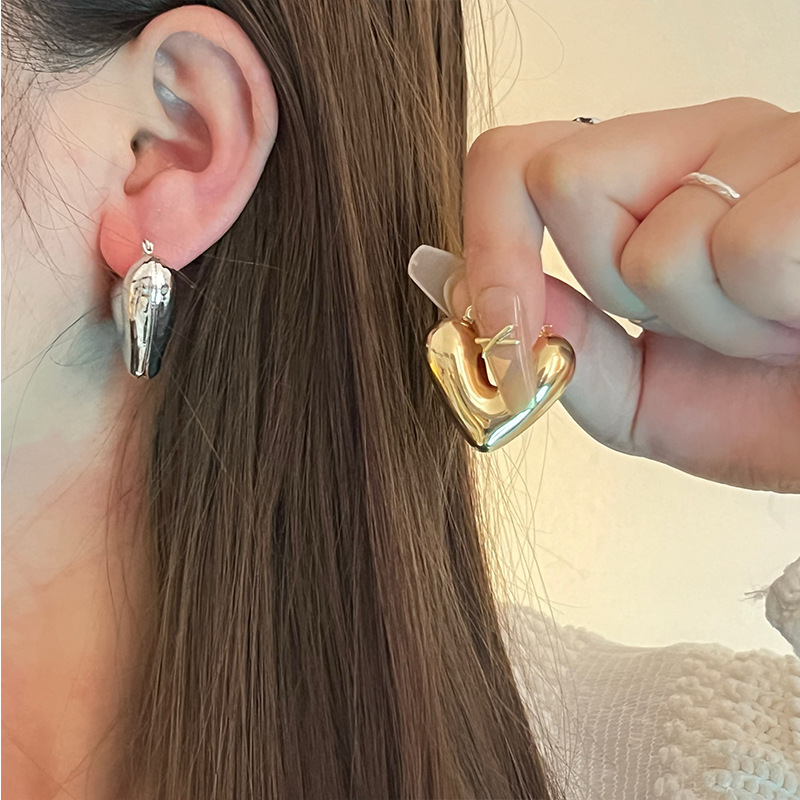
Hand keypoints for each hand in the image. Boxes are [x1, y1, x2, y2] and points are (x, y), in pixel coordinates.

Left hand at [448, 98, 799, 491]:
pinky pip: (745, 249)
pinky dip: (768, 313)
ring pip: (654, 238)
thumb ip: (562, 349)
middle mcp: (696, 144)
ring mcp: (767, 144)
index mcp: (643, 188)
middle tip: (694, 322)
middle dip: (615, 289)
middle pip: (561, 181)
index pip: (513, 161)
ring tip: (768, 326)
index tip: (499, 322)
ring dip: (710, 322)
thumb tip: (468, 296)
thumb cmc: (774, 407)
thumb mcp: (642, 398)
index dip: (489, 243)